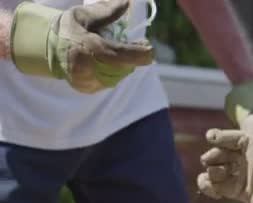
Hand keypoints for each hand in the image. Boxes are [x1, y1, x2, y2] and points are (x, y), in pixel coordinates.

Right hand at [10, 0, 152, 92]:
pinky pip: (110, 82)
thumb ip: (107, 11)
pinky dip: (113, 73)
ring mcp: (87, 82)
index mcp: (88, 49)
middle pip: (124, 67)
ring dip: (123, 65)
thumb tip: (127, 3)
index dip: (139, 54)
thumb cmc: (68, 29)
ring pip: (119, 76)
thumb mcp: (84, 15)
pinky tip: (105, 64)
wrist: (46, 49)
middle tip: (137, 46)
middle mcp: (87, 69)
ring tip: (115, 53)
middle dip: (132, 57)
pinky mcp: (87, 89)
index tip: (150, 49)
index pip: (121, 55)